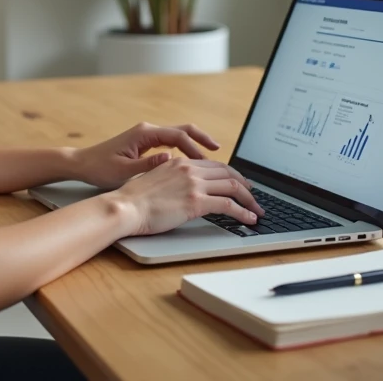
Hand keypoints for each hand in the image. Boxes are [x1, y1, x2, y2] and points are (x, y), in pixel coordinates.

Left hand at [69, 121, 222, 189]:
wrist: (82, 164)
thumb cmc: (100, 168)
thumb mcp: (123, 171)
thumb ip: (148, 165)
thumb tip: (171, 158)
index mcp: (144, 134)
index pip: (178, 137)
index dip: (196, 148)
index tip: (209, 161)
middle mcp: (148, 131)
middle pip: (182, 130)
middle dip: (202, 139)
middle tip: (219, 151)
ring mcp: (147, 136)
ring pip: (178, 136)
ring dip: (194, 145)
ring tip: (210, 160)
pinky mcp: (145, 143)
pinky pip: (171, 143)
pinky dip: (184, 150)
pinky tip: (191, 164)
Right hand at [105, 158, 263, 236]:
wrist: (125, 207)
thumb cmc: (133, 200)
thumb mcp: (153, 180)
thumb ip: (170, 179)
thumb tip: (179, 187)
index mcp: (180, 162)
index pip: (214, 165)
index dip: (231, 175)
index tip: (240, 185)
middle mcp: (189, 169)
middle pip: (228, 173)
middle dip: (245, 186)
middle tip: (254, 197)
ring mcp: (193, 184)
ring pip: (233, 186)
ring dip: (249, 200)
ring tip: (257, 211)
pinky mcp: (196, 201)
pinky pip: (228, 205)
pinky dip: (243, 212)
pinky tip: (249, 219)